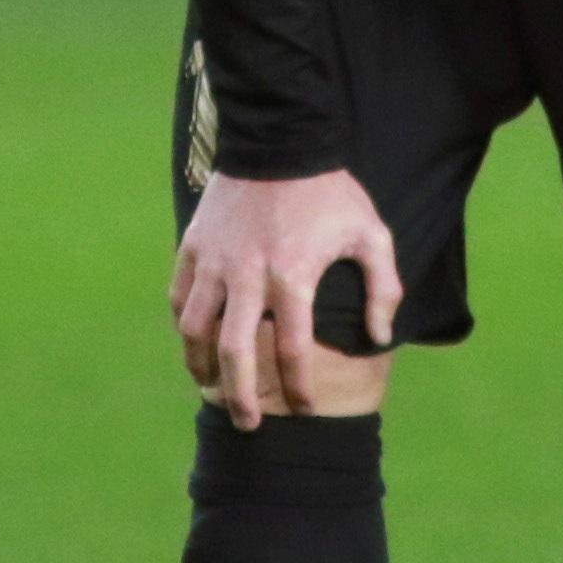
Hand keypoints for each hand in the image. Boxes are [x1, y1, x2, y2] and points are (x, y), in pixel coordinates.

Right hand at [173, 169, 400, 427]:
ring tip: (213, 385)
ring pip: (194, 329)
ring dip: (201, 365)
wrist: (279, 139)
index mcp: (292, 277)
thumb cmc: (330, 191)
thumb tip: (379, 336)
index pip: (293, 352)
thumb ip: (383, 288)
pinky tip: (195, 339)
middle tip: (248, 424)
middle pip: (234, 353)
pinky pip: (178, 296)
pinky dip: (183, 323)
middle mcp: (247, 277)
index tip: (305, 409)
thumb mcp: (371, 234)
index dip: (298, 389)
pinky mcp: (193, 246)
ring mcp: (215, 262)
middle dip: (239, 397)